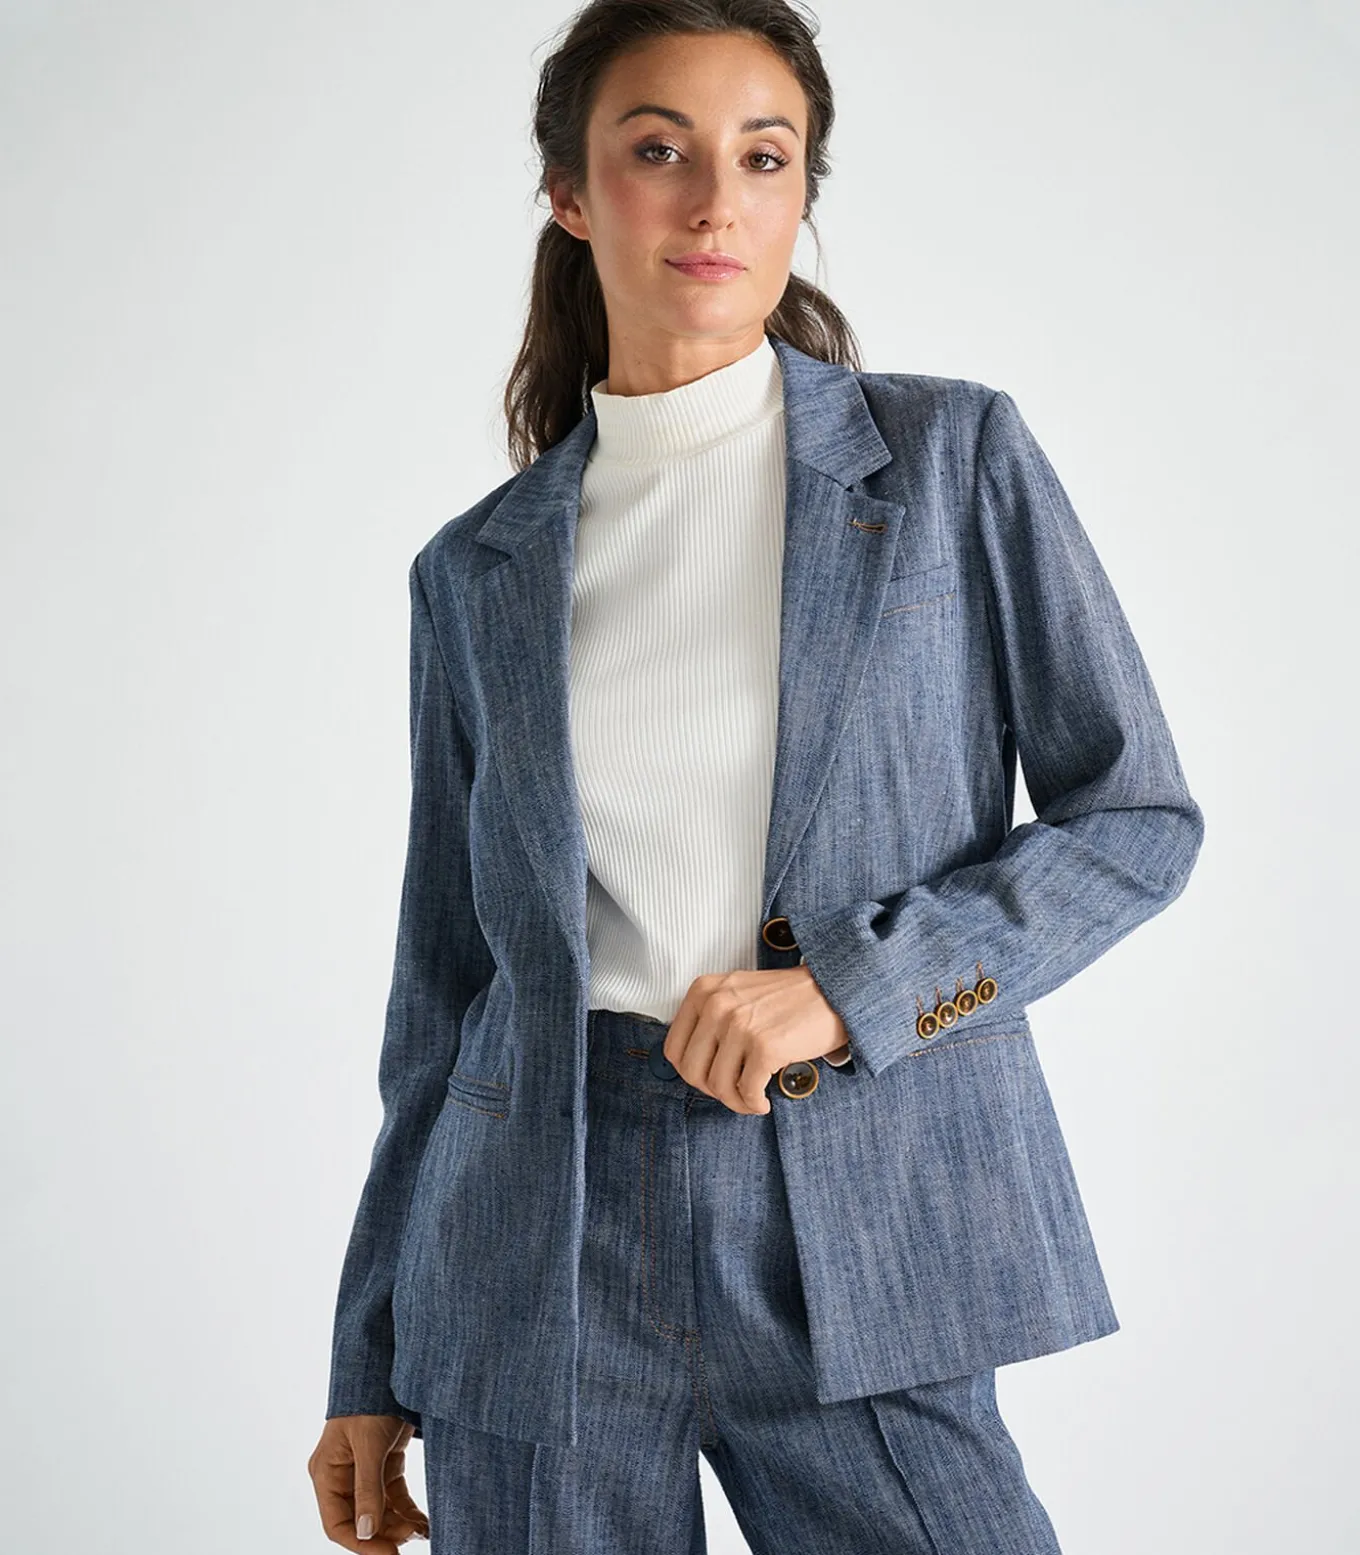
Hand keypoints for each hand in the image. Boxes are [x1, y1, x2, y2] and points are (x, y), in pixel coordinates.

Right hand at [308, 1414, 428, 1550]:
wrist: (387, 1368)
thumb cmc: (369, 1402)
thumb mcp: (368, 1445)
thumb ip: (367, 1489)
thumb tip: (366, 1532)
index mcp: (326, 1473)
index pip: (337, 1523)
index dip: (360, 1544)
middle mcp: (342, 1476)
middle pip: (360, 1520)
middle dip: (385, 1534)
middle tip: (410, 1540)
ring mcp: (363, 1472)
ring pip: (379, 1512)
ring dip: (399, 1525)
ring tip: (422, 1530)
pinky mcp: (383, 1465)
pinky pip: (393, 1498)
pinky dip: (407, 1511)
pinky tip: (423, 1522)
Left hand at [663, 966, 849, 1114]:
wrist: (834, 989)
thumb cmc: (788, 997)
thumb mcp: (737, 993)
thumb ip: (710, 1019)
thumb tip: (693, 1066)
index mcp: (704, 990)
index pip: (674, 1049)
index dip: (692, 1073)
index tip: (712, 1078)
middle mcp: (717, 1004)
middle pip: (692, 1071)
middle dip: (713, 1091)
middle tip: (734, 1092)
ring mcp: (740, 1025)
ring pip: (718, 1086)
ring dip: (736, 1102)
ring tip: (752, 1099)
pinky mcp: (765, 1047)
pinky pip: (746, 1091)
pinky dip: (754, 1104)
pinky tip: (764, 1101)